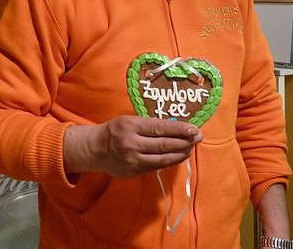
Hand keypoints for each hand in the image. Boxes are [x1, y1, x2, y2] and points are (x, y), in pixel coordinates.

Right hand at [63, 116, 202, 177]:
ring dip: (180, 153)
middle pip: (164, 144)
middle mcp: (131, 144)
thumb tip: (176, 128)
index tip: (194, 129)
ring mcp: (133, 160)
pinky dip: (170, 161)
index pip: (160, 128)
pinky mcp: (134, 172)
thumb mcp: (129, 120)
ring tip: (191, 147)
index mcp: (130, 126)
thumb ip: (149, 124)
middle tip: (198, 137)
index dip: (179, 129)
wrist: (94, 149)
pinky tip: (178, 156)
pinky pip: (157, 166)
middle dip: (184, 141)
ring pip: (163, 159)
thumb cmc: (114, 130)